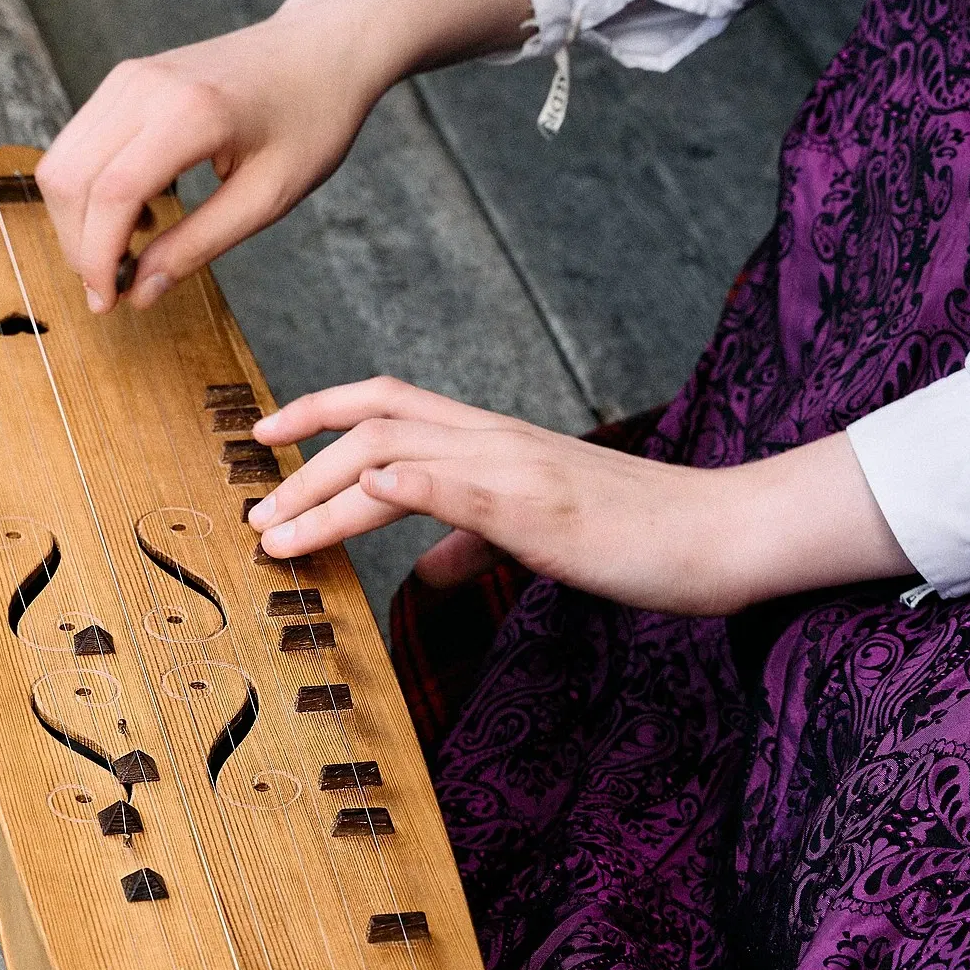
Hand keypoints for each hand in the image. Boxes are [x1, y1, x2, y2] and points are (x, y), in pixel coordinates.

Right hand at [35, 0, 531, 312]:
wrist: (320, 50)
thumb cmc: (310, 121)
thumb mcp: (268, 198)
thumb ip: (199, 244)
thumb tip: (140, 291)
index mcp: (190, 114)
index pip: (111, 194)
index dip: (97, 257)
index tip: (107, 303)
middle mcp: (145, 86)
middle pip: (69, 177)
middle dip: (79, 245)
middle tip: (113, 289)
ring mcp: (129, 76)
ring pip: (62, 160)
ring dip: (79, 219)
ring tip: (131, 250)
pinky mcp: (126, 78)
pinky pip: (80, 142)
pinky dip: (90, 189)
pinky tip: (138, 213)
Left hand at [248, 379, 911, 614]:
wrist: (718, 533)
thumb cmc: (639, 536)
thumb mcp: (541, 534)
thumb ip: (475, 540)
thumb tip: (423, 568)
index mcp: (494, 440)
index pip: (390, 401)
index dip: (318, 409)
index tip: (265, 435)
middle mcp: (494, 436)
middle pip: (372, 416)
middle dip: (298, 459)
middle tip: (251, 507)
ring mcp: (511, 464)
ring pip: (391, 446)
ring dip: (319, 488)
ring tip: (273, 531)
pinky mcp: (532, 501)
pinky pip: (447, 481)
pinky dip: (390, 486)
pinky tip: (352, 503)